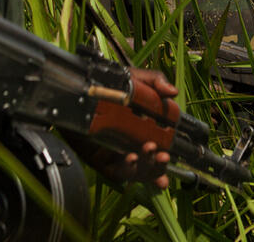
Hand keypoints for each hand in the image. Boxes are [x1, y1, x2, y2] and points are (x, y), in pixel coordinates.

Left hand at [69, 68, 178, 188]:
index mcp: (142, 134)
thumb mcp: (135, 80)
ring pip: (134, 173)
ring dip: (145, 168)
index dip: (164, 161)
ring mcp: (115, 156)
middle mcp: (130, 148)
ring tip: (149, 151)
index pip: (158, 153)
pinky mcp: (100, 161)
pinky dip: (125, 168)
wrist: (80, 90)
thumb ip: (155, 82)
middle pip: (148, 168)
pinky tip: (130, 157)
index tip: (169, 156)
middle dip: (157, 166)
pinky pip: (115, 171)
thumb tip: (173, 92)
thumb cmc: (109, 87)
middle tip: (163, 155)